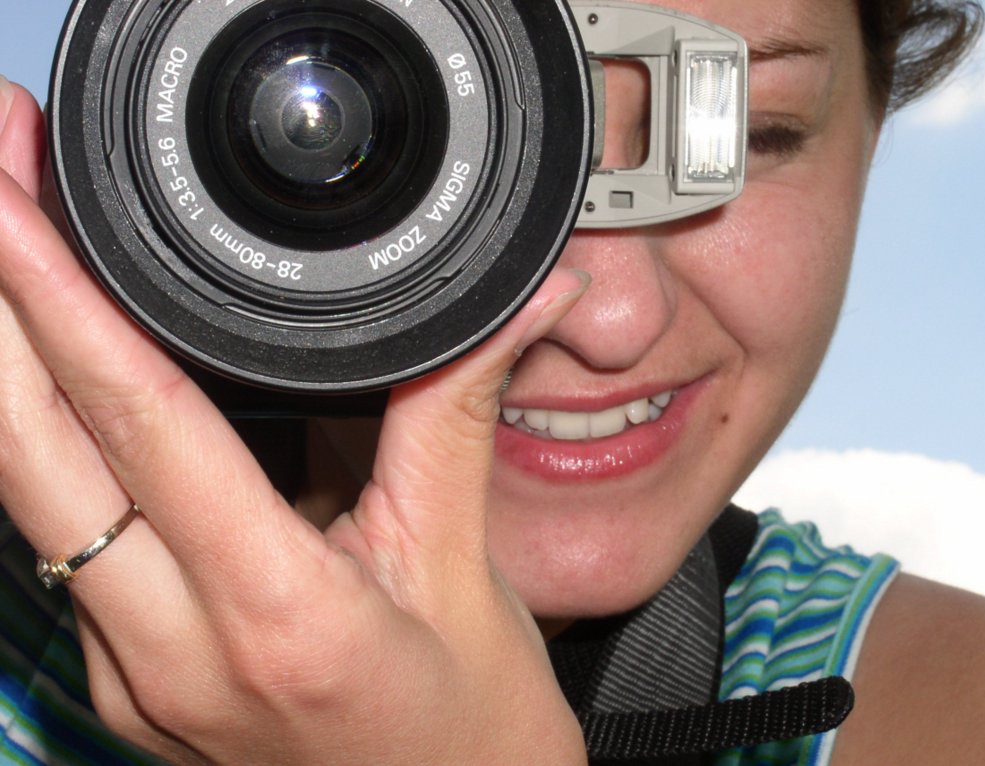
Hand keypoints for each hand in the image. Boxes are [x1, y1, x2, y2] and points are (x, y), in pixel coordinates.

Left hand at [0, 78, 588, 763]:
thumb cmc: (471, 723)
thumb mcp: (465, 565)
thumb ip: (459, 413)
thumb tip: (520, 300)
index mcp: (277, 613)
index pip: (144, 425)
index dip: (64, 300)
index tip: (15, 197)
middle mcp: (175, 653)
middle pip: (31, 456)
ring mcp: (134, 678)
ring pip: (25, 500)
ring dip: (3, 369)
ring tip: (5, 250)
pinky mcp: (127, 683)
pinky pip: (55, 545)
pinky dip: (42, 446)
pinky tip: (49, 378)